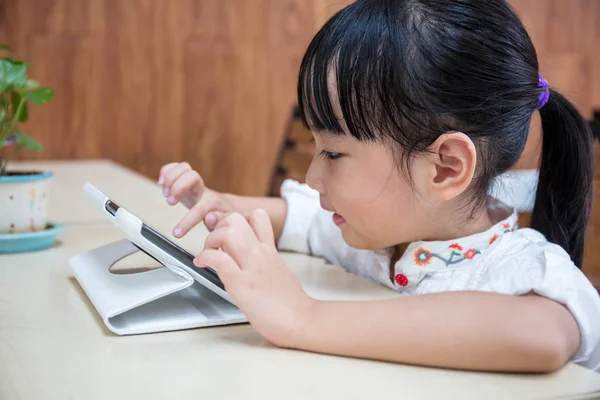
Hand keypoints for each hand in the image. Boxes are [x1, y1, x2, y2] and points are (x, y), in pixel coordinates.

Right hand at [159, 162, 235, 237]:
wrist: (225, 207)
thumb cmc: (222, 217)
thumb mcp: (223, 224)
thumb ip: (217, 221)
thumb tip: (208, 217)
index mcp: (213, 202)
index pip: (200, 208)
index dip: (187, 221)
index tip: (176, 234)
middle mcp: (203, 189)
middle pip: (193, 176)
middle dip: (178, 188)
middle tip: (170, 202)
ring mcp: (194, 182)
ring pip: (184, 167)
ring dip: (170, 178)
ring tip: (165, 193)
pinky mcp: (185, 179)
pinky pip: (176, 167)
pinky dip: (166, 171)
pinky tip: (162, 183)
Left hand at [193, 210, 313, 347]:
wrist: (301, 320)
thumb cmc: (289, 303)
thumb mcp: (279, 270)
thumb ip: (263, 260)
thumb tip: (246, 260)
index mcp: (270, 250)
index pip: (257, 216)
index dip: (236, 219)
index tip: (226, 232)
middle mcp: (261, 254)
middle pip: (237, 219)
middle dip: (218, 226)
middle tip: (214, 243)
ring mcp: (251, 267)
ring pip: (228, 232)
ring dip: (210, 239)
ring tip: (208, 252)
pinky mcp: (242, 285)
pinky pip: (218, 259)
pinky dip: (205, 257)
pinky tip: (202, 264)